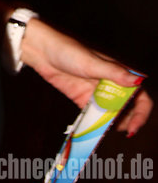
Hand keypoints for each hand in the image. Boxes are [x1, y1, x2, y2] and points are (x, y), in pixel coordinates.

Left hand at [21, 19, 151, 136]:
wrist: (41, 50)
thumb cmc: (68, 49)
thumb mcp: (91, 62)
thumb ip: (114, 73)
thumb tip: (137, 80)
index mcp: (117, 73)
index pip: (140, 95)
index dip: (141, 113)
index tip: (134, 126)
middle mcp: (110, 83)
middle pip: (128, 108)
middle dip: (127, 122)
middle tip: (118, 131)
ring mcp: (96, 92)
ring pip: (112, 114)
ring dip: (112, 125)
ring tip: (105, 132)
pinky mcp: (82, 99)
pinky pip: (94, 116)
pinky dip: (96, 125)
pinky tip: (93, 132)